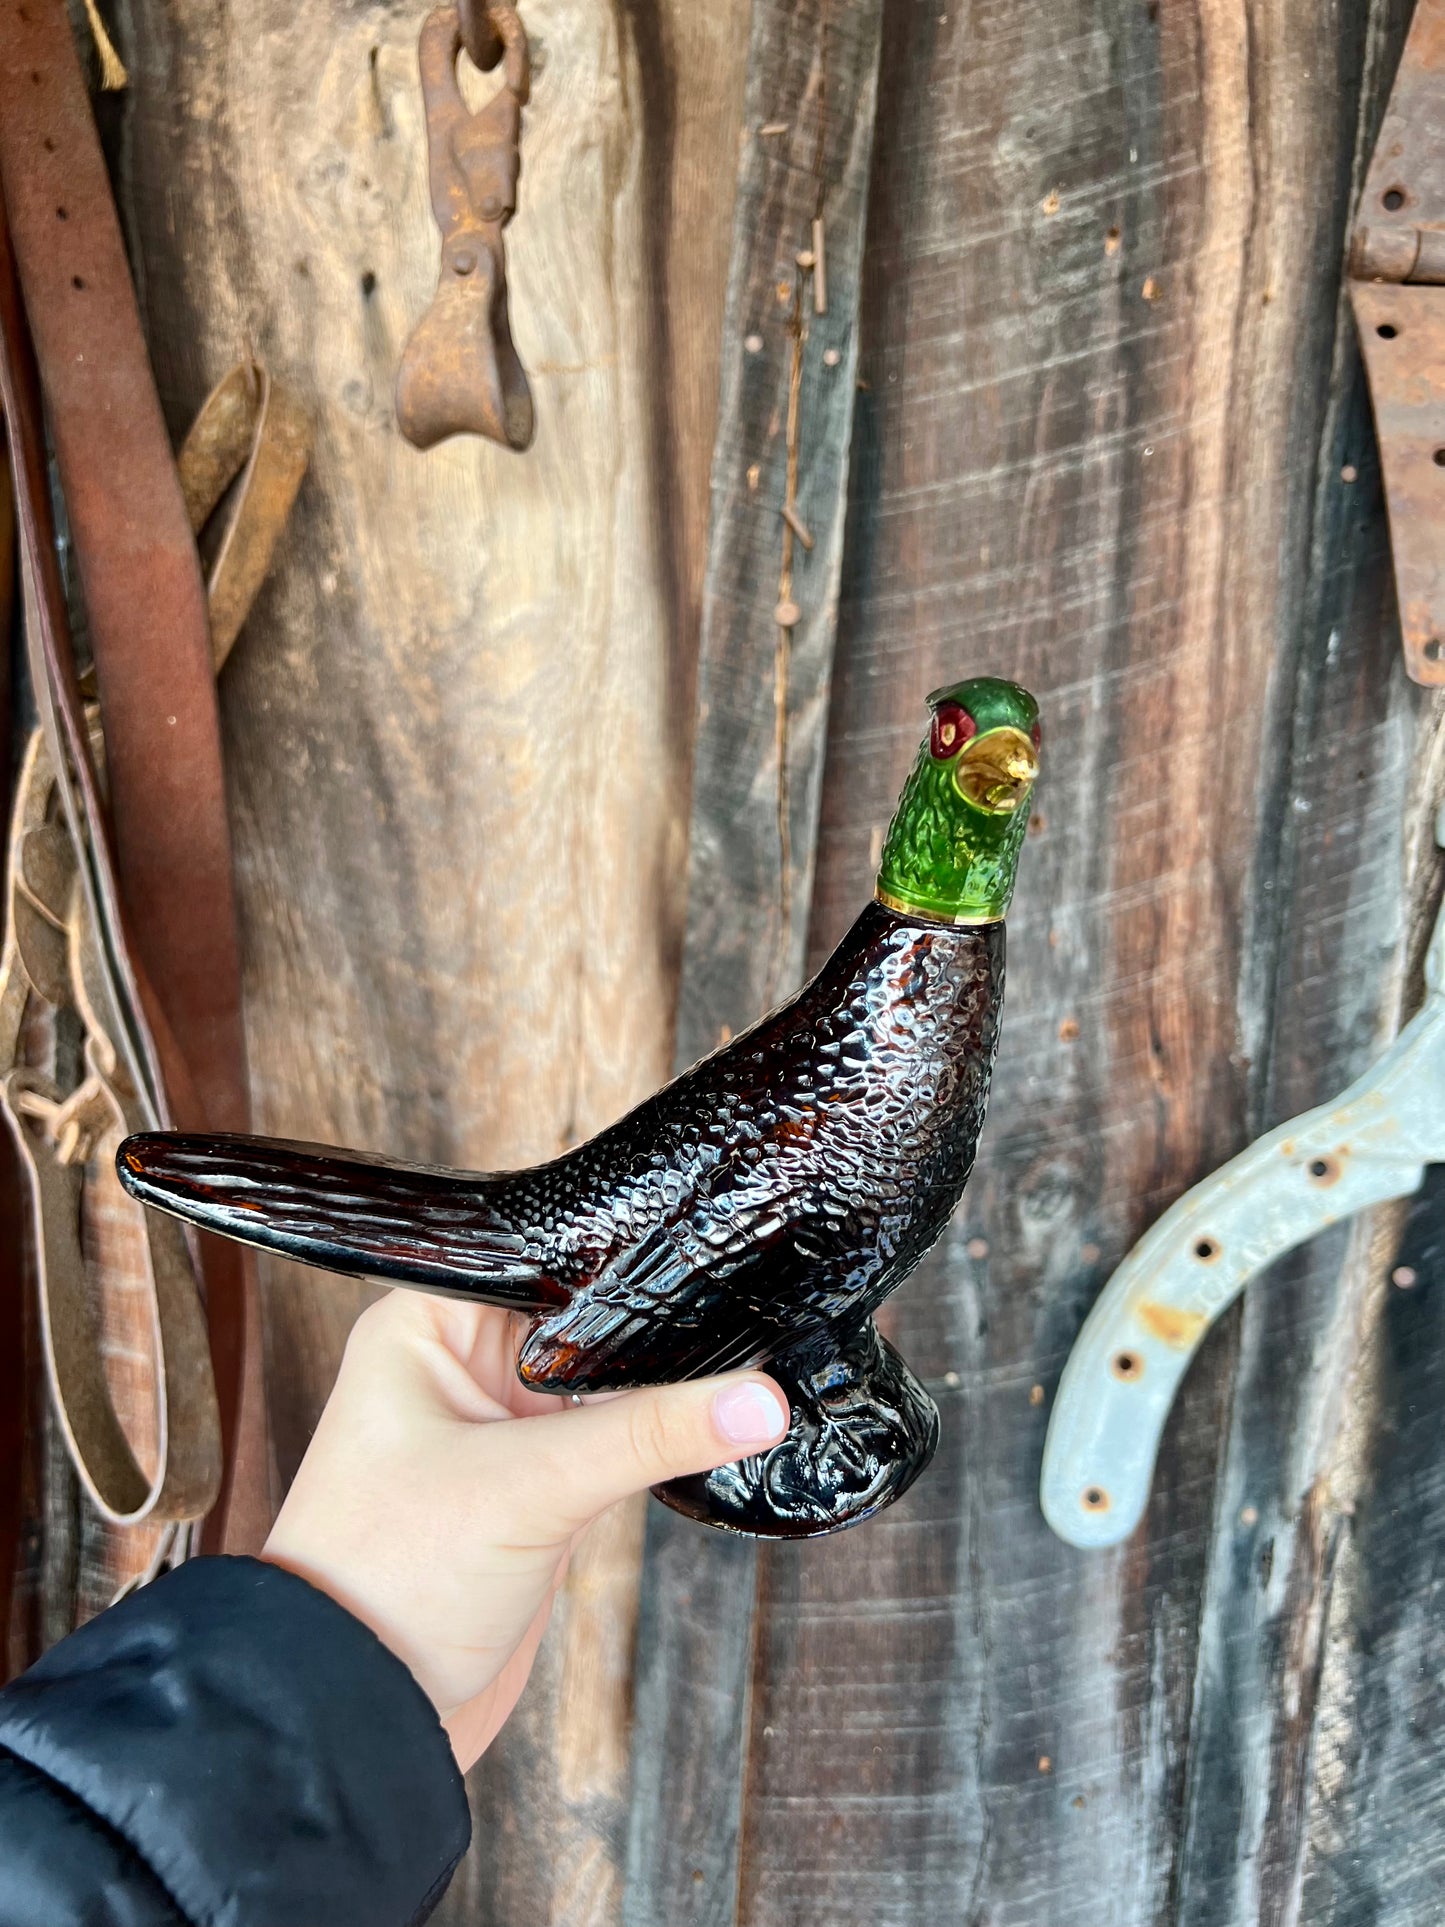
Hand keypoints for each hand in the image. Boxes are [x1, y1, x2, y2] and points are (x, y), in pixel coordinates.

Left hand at [260, 1289, 788, 1769]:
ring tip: (748, 1362)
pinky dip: (649, 1442)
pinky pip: (606, 1444)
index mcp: (424, 1328)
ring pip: (601, 1386)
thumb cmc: (388, 1580)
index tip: (705, 1243)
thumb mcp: (531, 1489)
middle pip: (581, 1322)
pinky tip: (710, 1427)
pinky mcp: (528, 1490)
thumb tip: (759, 1400)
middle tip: (746, 1300)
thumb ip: (649, 1435)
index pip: (542, 1264)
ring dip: (656, 1390)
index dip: (621, 1255)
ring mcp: (495, 1430)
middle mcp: (456, 1367)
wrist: (354, 1722)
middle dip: (650, 1327)